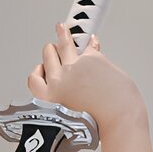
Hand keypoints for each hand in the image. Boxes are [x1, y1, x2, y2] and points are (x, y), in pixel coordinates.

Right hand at [27, 22, 143, 129]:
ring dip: (62, 33)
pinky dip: (90, 42)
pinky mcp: (91, 59)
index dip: (38, 71)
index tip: (42, 68)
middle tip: (54, 48)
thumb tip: (65, 90)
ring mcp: (74, 67)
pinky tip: (91, 39)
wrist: (118, 119)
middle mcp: (58, 81)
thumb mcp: (69, 121)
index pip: (34, 79)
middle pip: (48, 56)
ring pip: (63, 43)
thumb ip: (62, 104)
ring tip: (61, 28)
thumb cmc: (98, 124)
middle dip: (51, 50)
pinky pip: (88, 45)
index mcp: (49, 99)